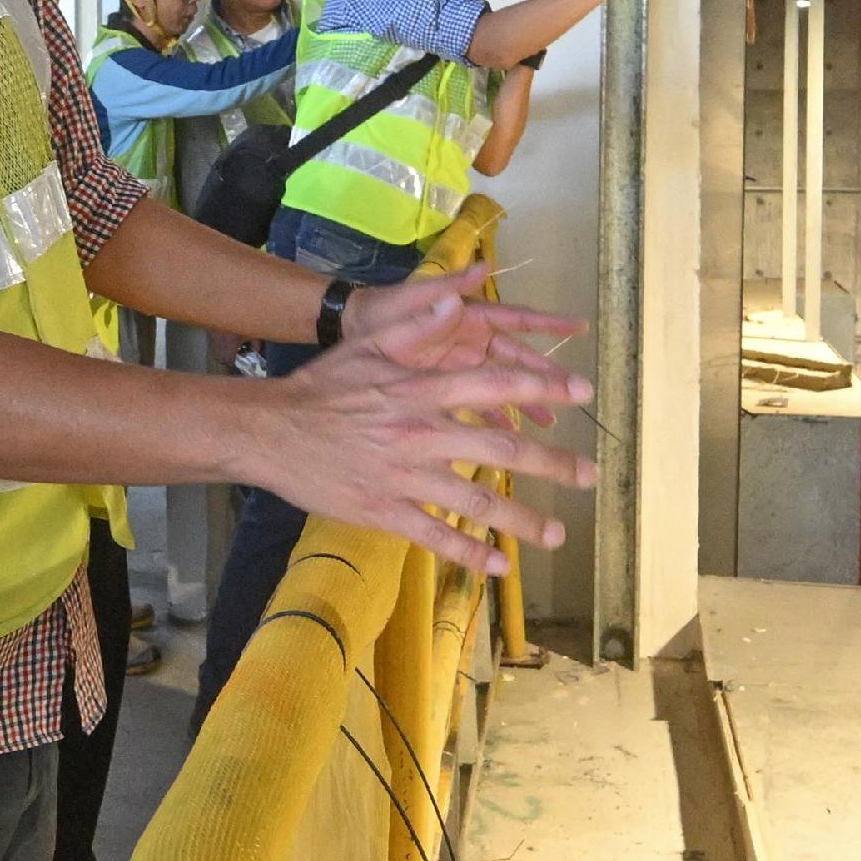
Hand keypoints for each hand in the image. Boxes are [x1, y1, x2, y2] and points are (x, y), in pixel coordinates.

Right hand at [258, 276, 593, 573]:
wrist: (270, 430)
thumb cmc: (323, 385)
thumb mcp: (368, 343)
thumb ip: (418, 323)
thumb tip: (459, 295)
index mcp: (420, 389)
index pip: (495, 385)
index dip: (543, 388)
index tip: (583, 393)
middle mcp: (420, 432)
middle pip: (500, 450)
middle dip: (552, 463)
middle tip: (589, 475)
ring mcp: (404, 475)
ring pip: (476, 501)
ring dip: (522, 520)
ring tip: (557, 532)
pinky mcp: (384, 509)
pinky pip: (435, 534)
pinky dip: (469, 552)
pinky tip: (498, 565)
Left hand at [338, 265, 583, 407]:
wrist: (345, 332)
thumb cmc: (379, 310)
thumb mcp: (411, 299)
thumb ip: (446, 287)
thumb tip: (483, 265)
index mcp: (466, 315)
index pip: (515, 318)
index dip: (547, 323)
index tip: (580, 327)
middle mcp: (469, 339)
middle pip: (516, 357)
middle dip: (546, 374)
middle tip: (577, 390)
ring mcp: (458, 364)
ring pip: (501, 383)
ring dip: (525, 401)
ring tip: (551, 424)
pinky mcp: (444, 386)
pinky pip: (477, 403)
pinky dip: (494, 418)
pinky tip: (512, 438)